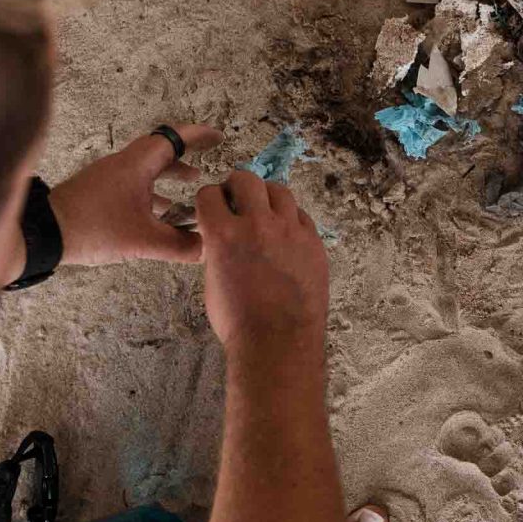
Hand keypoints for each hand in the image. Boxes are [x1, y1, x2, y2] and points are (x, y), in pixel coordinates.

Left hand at [49, 123, 222, 265]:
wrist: (45, 233)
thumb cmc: (93, 229)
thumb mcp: (143, 241)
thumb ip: (179, 246)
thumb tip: (207, 248)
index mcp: (136, 165)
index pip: (173, 139)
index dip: (199, 136)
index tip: (218, 137)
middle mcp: (123, 164)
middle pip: (161, 150)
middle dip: (187, 153)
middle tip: (209, 156)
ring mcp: (109, 176)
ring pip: (147, 168)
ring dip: (170, 173)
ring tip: (192, 183)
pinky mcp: (99, 190)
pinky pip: (134, 182)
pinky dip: (153, 190)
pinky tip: (162, 211)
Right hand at [196, 172, 328, 346]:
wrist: (278, 341)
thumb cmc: (238, 321)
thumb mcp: (213, 280)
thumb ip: (217, 248)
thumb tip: (222, 235)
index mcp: (224, 234)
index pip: (209, 194)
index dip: (208, 200)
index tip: (212, 207)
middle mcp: (257, 224)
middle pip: (245, 179)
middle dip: (236, 185)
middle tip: (237, 199)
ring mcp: (290, 230)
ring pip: (279, 191)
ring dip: (266, 196)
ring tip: (264, 210)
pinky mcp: (313, 241)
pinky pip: (301, 215)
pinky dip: (290, 217)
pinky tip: (285, 231)